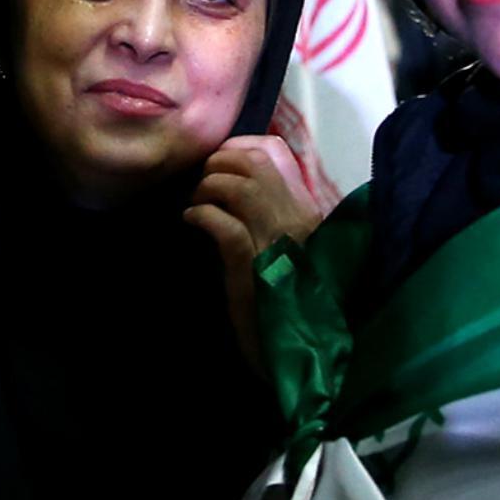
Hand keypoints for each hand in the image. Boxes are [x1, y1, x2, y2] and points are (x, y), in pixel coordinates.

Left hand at [184, 136, 326, 370]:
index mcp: (306, 213)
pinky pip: (224, 224)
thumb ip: (272, 217)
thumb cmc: (288, 301)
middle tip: (202, 184)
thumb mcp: (286, 250)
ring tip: (197, 203)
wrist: (300, 351)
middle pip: (254, 164)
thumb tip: (236, 189)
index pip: (276, 154)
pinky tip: (192, 221)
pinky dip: (202, 215)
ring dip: (207, 188)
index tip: (218, 162)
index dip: (239, 148)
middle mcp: (296, 220)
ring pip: (239, 187)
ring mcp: (276, 241)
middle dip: (218, 164)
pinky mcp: (252, 266)